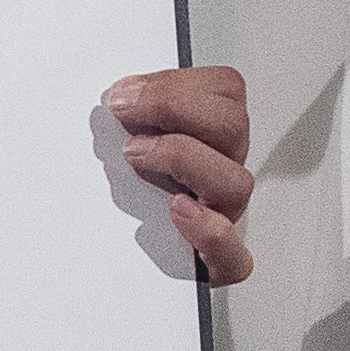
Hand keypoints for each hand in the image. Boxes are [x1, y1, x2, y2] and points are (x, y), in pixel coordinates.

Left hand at [105, 64, 253, 283]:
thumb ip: (128, 114)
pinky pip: (233, 256)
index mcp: (208, 136)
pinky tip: (178, 212)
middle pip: (231, 126)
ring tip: (137, 157)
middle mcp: (219, 172)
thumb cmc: (125, 193)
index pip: (224, 91)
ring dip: (183, 159)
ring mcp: (220, 217)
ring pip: (235, 183)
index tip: (123, 94)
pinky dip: (210, 233)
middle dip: (172, 107)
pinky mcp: (213, 265)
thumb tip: (114, 98)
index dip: (173, 85)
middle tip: (124, 114)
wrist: (118, 258)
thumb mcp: (123, 140)